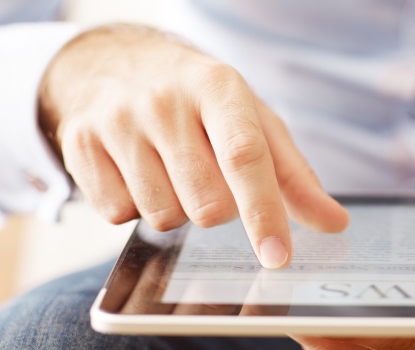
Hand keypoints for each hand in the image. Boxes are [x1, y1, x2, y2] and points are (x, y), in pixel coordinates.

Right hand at [38, 24, 348, 267]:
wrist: (117, 63)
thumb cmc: (201, 102)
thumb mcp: (253, 121)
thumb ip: (295, 176)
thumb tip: (335, 223)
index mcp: (219, 88)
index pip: (245, 158)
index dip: (264, 213)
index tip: (278, 256)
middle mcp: (165, 102)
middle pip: (206, 204)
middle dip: (218, 209)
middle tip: (208, 175)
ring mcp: (117, 122)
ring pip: (163, 216)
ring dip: (177, 209)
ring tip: (172, 170)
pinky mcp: (79, 145)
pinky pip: (118, 215)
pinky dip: (136, 207)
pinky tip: (138, 172)